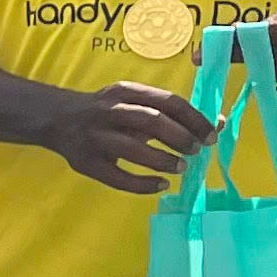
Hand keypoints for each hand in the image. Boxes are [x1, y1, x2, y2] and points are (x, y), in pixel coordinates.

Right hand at [44, 80, 215, 193]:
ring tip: (181, 168)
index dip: (194, 119)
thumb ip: (173, 113)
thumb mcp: (137, 102)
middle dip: (180, 138)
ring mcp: (95, 137)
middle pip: (151, 121)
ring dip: (163, 160)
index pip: (168, 101)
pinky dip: (142, 184)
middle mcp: (109, 111)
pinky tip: (160, 185)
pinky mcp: (85, 162)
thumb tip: (218, 123)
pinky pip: (117, 177)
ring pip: (132, 148)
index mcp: (126, 91)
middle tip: (196, 151)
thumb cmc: (108, 111)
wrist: (58, 119)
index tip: (211, 134)